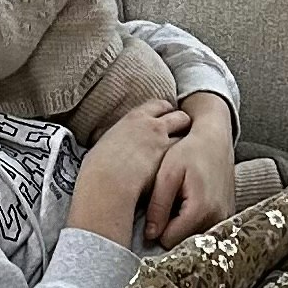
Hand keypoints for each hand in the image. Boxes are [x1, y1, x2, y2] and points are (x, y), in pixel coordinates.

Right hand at [68, 99, 187, 246]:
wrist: (108, 182)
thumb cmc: (98, 169)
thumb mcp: (103, 147)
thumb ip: (114, 142)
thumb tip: (109, 149)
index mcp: (134, 119)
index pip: (157, 105)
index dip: (164, 112)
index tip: (166, 119)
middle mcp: (153, 126)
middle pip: (179, 116)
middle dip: (182, 124)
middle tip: (182, 134)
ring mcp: (165, 143)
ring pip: (187, 135)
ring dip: (188, 142)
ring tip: (188, 154)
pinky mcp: (173, 162)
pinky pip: (188, 156)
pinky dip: (188, 161)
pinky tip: (187, 170)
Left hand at [144, 92, 236, 245]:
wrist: (216, 139)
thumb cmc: (189, 152)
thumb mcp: (167, 174)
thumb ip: (158, 205)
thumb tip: (150, 235)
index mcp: (200, 209)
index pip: (170, 240)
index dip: (157, 230)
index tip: (154, 215)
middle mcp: (218, 219)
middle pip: (183, 243)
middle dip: (170, 230)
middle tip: (166, 207)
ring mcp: (225, 219)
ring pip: (194, 238)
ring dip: (182, 227)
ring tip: (178, 204)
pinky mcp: (228, 217)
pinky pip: (205, 231)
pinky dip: (194, 224)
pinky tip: (188, 206)